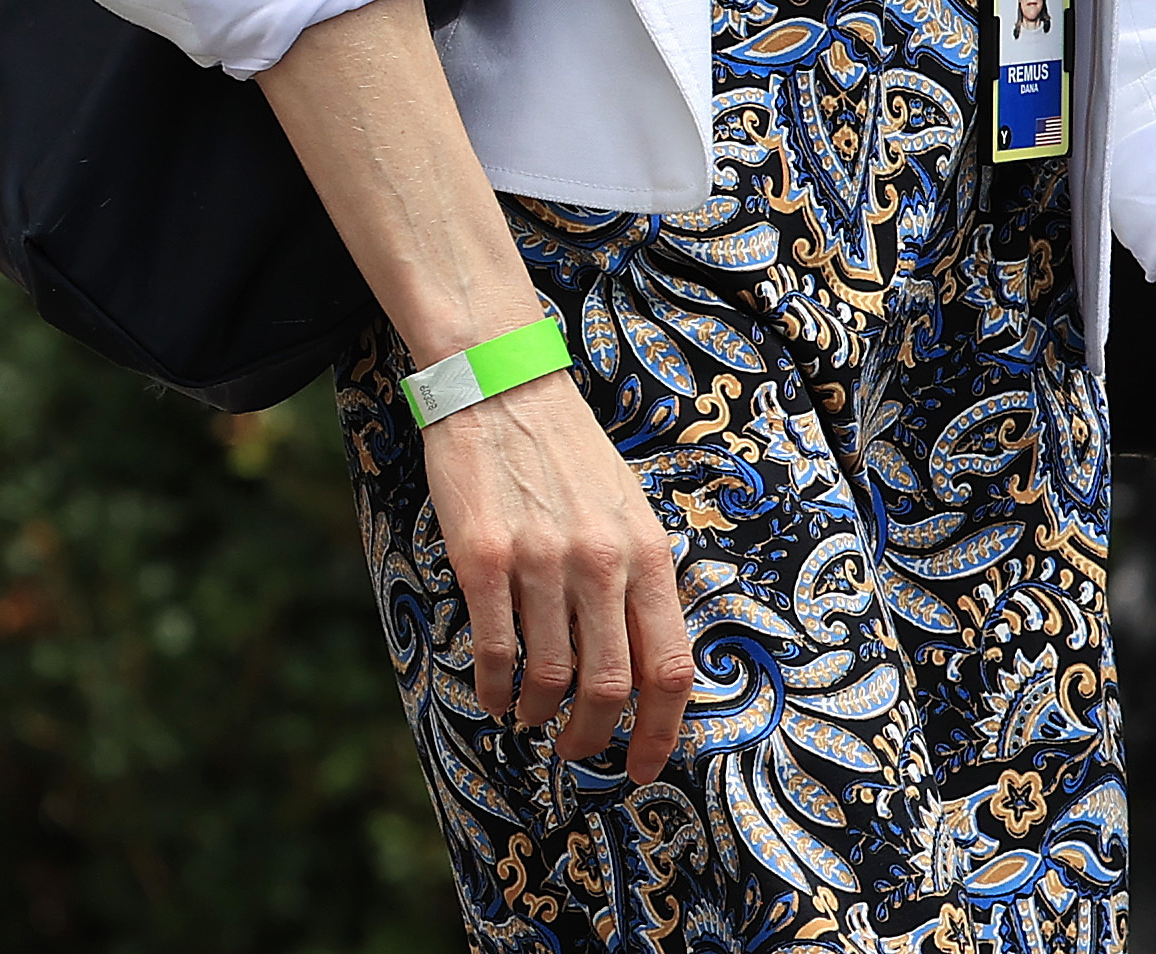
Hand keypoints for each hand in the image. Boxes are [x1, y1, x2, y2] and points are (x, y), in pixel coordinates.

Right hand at [426, 368, 695, 780]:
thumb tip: (648, 667)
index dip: (662, 730)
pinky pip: (494, 651)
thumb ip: (641, 582)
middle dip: (594, 738)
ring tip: (531, 715)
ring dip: (539, 713)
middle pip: (611, 686)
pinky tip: (493, 695)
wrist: (505, 388)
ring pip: (550, 677)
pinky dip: (493, 689)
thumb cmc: (570, 457)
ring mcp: (542, 561)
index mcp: (648, 551)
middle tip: (578, 751)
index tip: (644, 767)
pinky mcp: (484, 559)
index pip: (671, 664)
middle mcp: (602, 561)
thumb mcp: (629, 512)